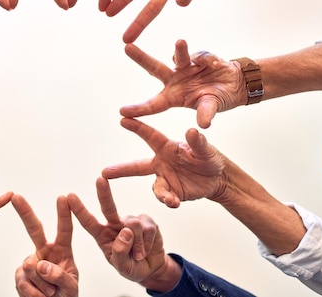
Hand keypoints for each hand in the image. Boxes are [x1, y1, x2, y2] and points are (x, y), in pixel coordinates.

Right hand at [12, 194, 77, 296]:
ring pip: (32, 267)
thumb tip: (41, 265)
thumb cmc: (65, 295)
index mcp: (62, 250)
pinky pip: (24, 282)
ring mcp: (30, 262)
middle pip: (34, 229)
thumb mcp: (71, 287)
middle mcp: (44, 251)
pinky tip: (39, 296)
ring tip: (50, 293)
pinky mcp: (19, 274)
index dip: (64, 214)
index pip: (64, 230)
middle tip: (16, 197)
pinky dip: (33, 294)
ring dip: (43, 285)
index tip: (64, 197)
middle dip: (25, 212)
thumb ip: (61, 276)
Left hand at [67, 177, 176, 289]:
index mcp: (102, 235)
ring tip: (138, 255)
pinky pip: (147, 229)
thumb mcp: (122, 267)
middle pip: (108, 207)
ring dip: (137, 245)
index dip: (79, 210)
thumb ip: (120, 253)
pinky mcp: (147, 221)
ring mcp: (131, 221)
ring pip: (133, 225)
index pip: (88, 222)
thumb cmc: (131, 267)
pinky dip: (148, 243)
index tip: (69, 196)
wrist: (151, 268)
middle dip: (104, 193)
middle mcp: (115, 224)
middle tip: (100, 179)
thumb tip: (125, 231)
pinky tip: (147, 249)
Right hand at [103, 118, 226, 207]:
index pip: (149, 136)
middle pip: (137, 167)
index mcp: (167, 147)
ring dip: (161, 193)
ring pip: (155, 187)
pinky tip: (175, 203)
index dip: (137, 127)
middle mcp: (161, 163)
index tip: (122, 118)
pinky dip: (169, 201)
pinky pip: (166, 197)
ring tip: (170, 200)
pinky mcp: (172, 192)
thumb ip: (198, 142)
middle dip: (120, 170)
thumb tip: (191, 131)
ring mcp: (165, 178)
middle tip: (104, 173)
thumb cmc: (210, 158)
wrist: (217, 179)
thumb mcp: (206, 150)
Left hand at [120, 40, 244, 127]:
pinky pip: (201, 55)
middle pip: (154, 68)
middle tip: (127, 47)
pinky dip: (208, 60)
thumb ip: (206, 112)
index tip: (122, 111)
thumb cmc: (216, 99)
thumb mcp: (211, 108)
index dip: (139, 108)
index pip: (153, 104)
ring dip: (179, 50)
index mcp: (173, 97)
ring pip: (178, 56)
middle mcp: (175, 80)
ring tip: (180, 42)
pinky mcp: (198, 57)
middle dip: (140, 58)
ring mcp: (186, 67)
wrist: (234, 84)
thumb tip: (204, 123)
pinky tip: (215, 65)